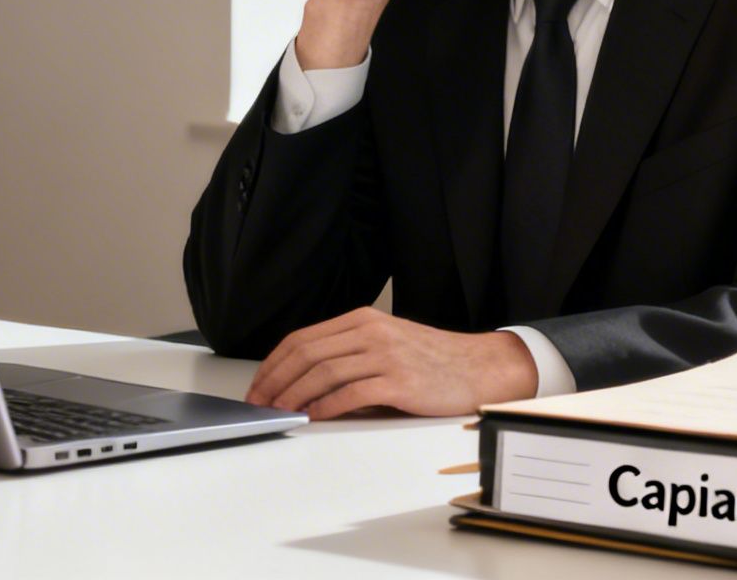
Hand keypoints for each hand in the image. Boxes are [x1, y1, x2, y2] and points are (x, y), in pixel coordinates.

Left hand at [244, 307, 536, 418]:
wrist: (478, 367)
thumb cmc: (432, 360)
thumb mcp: (386, 342)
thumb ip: (349, 354)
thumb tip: (302, 382)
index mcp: (362, 319)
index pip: (302, 339)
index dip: (273, 364)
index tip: (258, 386)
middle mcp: (370, 332)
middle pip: (306, 355)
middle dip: (276, 382)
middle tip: (260, 404)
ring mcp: (385, 355)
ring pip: (323, 373)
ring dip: (294, 396)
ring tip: (280, 413)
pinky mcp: (399, 382)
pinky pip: (351, 394)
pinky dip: (326, 406)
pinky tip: (313, 416)